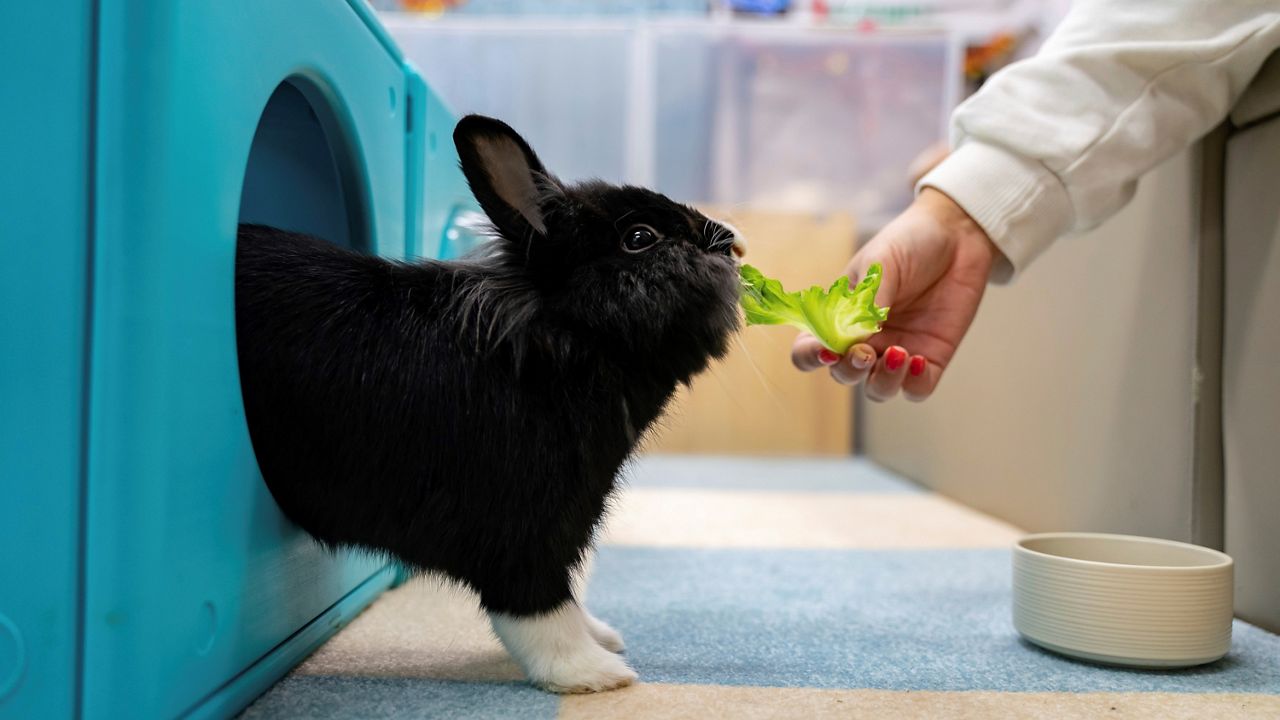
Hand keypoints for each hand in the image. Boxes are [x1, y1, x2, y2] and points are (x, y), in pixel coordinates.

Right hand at [791, 188, 1001, 401]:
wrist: (957, 234)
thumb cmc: (909, 243)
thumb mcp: (880, 264)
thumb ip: (867, 302)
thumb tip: (856, 338)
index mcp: (840, 315)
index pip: (811, 348)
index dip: (810, 356)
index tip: (826, 350)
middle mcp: (865, 339)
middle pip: (843, 374)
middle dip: (850, 369)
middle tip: (865, 352)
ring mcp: (897, 350)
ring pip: (878, 389)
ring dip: (883, 380)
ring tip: (899, 353)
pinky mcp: (931, 357)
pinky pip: (917, 389)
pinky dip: (914, 384)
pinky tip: (918, 360)